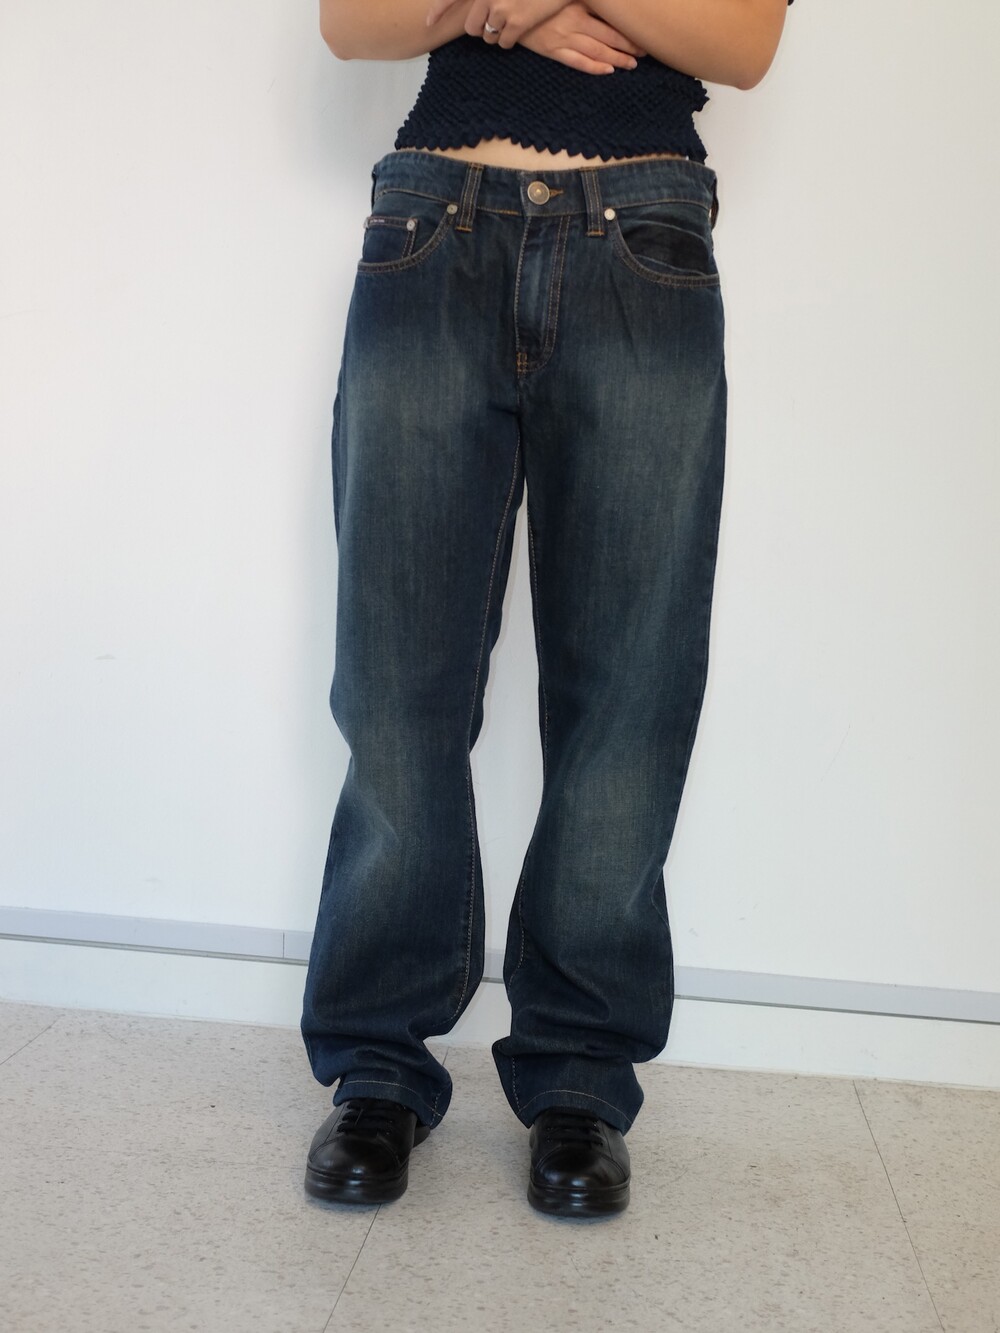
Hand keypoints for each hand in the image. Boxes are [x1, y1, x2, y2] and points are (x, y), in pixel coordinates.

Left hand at [426, 0, 570, 48]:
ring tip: (508, 25)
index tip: (427, 21)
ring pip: (487, 36)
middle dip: (479, 29)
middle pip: (471, 25)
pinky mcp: (517, 23)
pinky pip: (503, 43)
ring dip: (495, 36)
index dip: (438, 9)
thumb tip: (480, 11)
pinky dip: (508, 41)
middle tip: (491, 24)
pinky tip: (517, 32)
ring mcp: (501, 9)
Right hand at [518, 2, 646, 74]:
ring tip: (632, 64)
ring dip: (616, 59)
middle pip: (608, 36)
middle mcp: (574, 21)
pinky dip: (594, 68)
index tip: (643, 32)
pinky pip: (577, 62)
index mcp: (578, 3)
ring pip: (597, 51)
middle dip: (628, 45)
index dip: (628, 27)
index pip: (609, 18)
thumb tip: (607, 4)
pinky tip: (608, 71)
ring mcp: (563, 38)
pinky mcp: (552, 51)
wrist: (508, 9)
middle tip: (645, 51)